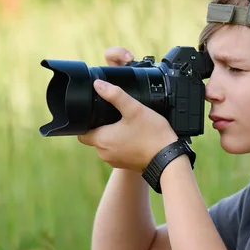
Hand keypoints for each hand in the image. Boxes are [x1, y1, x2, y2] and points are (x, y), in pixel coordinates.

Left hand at [77, 47, 177, 172]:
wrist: (168, 159)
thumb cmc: (152, 135)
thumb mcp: (134, 109)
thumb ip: (115, 95)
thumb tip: (98, 84)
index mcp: (102, 140)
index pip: (81, 132)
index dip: (85, 121)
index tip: (95, 113)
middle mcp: (104, 153)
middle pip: (93, 136)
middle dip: (101, 126)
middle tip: (115, 115)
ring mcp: (113, 161)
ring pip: (105, 144)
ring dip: (112, 135)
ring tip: (126, 125)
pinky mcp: (124, 164)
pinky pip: (116, 151)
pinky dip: (121, 143)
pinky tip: (133, 135)